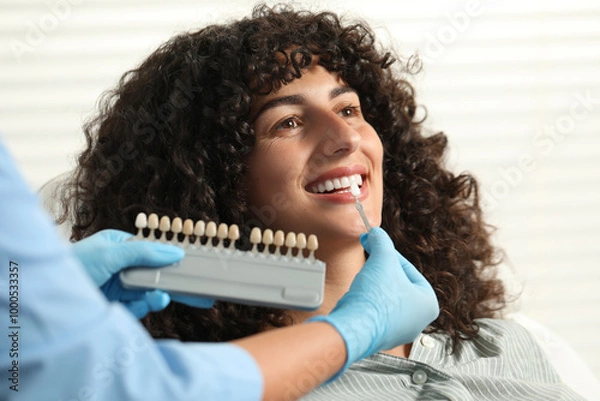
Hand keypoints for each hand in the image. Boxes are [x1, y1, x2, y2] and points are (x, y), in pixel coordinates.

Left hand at [71, 229, 213, 317]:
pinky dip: (144, 308)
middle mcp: (122, 267)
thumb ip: (145, 252)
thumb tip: (176, 251)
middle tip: (201, 293)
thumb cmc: (71, 265)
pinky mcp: (115, 307)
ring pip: (149, 293)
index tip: (194, 266)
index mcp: (120, 247)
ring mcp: (119, 288)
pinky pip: (138, 308)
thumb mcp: (110, 253)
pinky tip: (148, 304)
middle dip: (175, 283)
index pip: (154, 252)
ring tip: (163, 298)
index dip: (174, 259)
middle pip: (156, 275)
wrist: (44, 294)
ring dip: (158, 296)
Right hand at [309, 227, 438, 371]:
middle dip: (381, 271)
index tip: (376, 245)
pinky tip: (358, 297)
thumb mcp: (382, 258)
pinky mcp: (379, 337)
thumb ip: (382, 241)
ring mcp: (398, 332)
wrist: (355, 327)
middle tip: (369, 260)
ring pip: (386, 299)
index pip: (409, 270)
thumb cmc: (377, 299)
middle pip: (397, 284)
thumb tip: (377, 233)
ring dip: (373, 286)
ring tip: (363, 281)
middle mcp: (417, 322)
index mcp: (428, 304)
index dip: (390, 255)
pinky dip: (366, 302)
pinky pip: (375, 312)